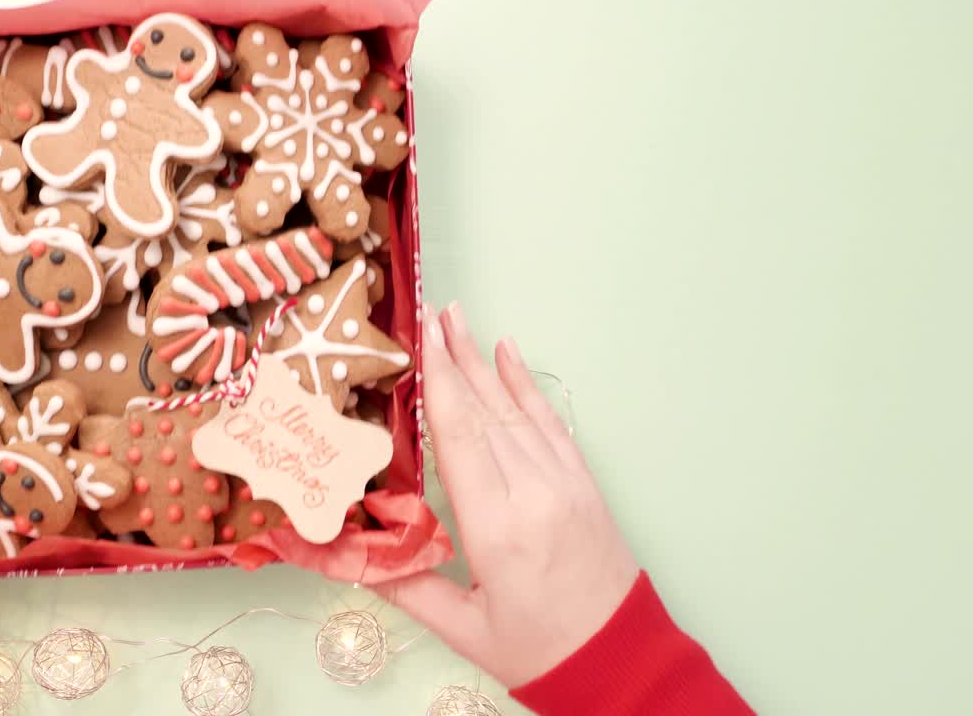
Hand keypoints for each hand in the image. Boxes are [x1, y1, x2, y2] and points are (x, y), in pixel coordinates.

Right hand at [379, 302, 639, 687]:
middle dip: (455, 358)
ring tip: (458, 320)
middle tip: (430, 311)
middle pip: (485, 411)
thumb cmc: (540, 652)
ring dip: (484, 362)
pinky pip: (550, 423)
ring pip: (516, 410)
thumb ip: (407, 586)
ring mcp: (563, 483)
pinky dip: (527, 386)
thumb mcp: (464, 630)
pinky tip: (509, 354)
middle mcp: (533, 493)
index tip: (421, 340)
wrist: (621, 660)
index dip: (438, 383)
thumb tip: (351, 555)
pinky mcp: (582, 484)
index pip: (460, 438)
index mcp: (497, 528)